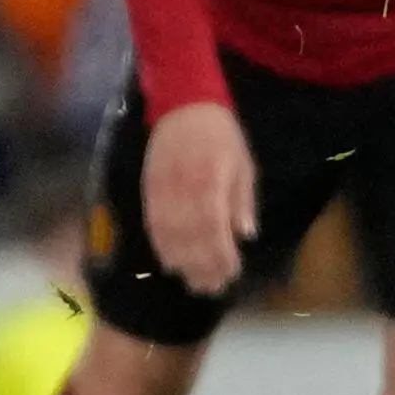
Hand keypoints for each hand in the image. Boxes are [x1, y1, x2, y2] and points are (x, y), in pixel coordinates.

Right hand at [140, 101, 258, 295]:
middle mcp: (186, 187)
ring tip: (194, 283)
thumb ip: (242, 201)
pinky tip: (170, 263)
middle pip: (192, 235)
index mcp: (213, 180)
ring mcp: (164, 188)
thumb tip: (246, 235)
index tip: (231, 274)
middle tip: (212, 289)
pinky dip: (161, 245)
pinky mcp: (149, 187)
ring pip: (170, 233)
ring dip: (182, 262)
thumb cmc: (222, 137)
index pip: (216, 226)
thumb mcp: (244, 165)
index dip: (221, 254)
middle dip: (203, 265)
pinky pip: (153, 222)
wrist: (184, 105)